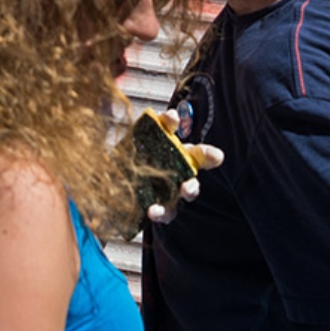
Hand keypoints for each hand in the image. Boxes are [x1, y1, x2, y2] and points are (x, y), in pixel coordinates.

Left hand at [144, 109, 223, 224]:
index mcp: (180, 157)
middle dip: (191, 188)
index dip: (209, 156)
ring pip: (175, 206)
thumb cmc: (138, 149)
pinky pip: (160, 214)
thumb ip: (162, 124)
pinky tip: (151, 211)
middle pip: (191, 185)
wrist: (113, 171)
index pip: (201, 156)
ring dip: (169, 208)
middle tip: (186, 187)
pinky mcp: (153, 207)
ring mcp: (166, 195)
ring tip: (160, 208)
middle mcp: (177, 179)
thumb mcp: (148, 131)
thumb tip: (173, 116)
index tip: (215, 157)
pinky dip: (158, 213)